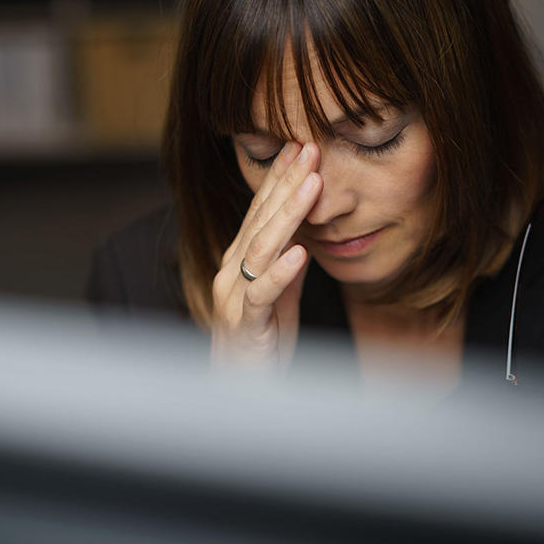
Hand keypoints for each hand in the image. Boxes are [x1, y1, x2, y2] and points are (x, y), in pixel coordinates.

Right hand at [211, 141, 322, 369]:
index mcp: (239, 263)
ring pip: (260, 248)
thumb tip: (304, 238)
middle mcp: (231, 273)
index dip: (281, 179)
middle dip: (287, 183)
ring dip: (288, 214)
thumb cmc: (261, 348)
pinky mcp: (246, 326)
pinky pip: (262, 294)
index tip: (302, 148)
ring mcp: (235, 298)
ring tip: (312, 186)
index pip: (260, 212)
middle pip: (260, 220)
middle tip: (309, 149)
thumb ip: (287, 268)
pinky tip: (300, 253)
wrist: (240, 395)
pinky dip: (280, 272)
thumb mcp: (280, 299)